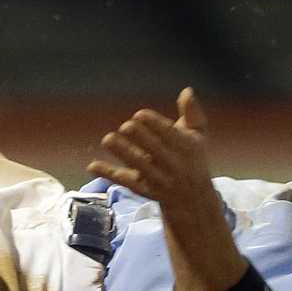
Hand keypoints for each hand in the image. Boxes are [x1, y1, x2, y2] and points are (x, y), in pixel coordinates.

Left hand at [88, 88, 214, 207]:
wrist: (194, 199)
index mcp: (186, 147)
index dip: (154, 124)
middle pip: (155, 150)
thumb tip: (187, 91)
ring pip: (139, 166)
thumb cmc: (193, 159)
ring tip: (108, 140)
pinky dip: (109, 174)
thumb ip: (192, 112)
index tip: (140, 115)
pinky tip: (93, 165)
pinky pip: (125, 182)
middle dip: (140, 138)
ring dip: (123, 153)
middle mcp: (173, 164)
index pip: (169, 134)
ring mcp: (158, 179)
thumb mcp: (198, 135)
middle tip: (126, 127)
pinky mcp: (143, 190)